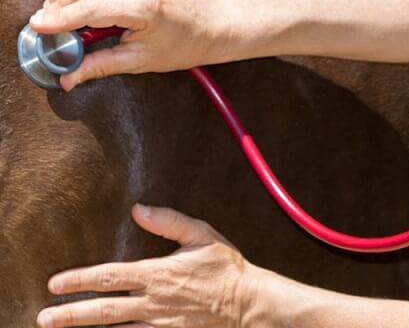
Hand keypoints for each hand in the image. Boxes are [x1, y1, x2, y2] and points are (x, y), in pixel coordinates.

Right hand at [28, 0, 229, 89]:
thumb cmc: (181, 44)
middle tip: (49, 21)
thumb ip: (101, 66)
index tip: (39, 27)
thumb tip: (69, 77)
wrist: (209, 23)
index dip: (58, 19)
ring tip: (57, 3)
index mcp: (143, 7)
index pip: (88, 9)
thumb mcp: (140, 60)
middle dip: (58, 2)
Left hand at [37, 205, 256, 327]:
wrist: (247, 303)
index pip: (110, 276)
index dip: (80, 279)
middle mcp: (153, 302)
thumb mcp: (201, 234)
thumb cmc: (225, 266)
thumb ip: (169, 221)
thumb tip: (139, 208)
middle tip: (44, 316)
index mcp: (159, 273)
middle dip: (70, 313)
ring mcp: (159, 324)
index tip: (55, 282)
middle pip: (103, 310)